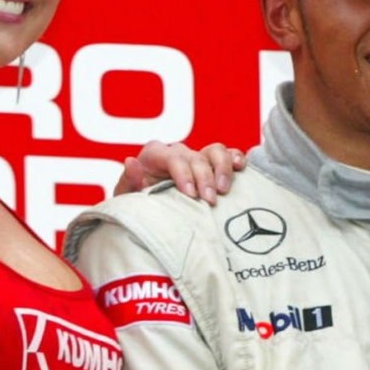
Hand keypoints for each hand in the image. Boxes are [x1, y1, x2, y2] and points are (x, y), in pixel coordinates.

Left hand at [115, 140, 245, 202]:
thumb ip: (129, 182)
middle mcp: (177, 153)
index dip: (183, 173)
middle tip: (210, 201)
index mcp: (154, 156)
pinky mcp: (213, 166)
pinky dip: (236, 159)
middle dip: (204, 177)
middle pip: (196, 156)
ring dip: (223, 169)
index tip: (189, 194)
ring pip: (215, 151)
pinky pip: (229, 155)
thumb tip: (130, 161)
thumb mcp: (128, 200)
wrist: (152, 219)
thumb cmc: (138, 209)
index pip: (171, 157)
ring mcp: (197, 158)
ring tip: (224, 191)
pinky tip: (241, 169)